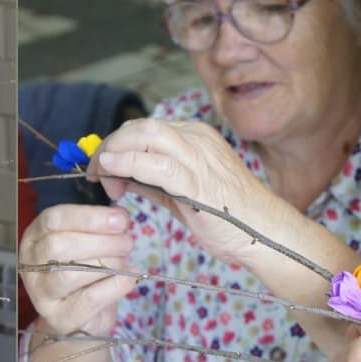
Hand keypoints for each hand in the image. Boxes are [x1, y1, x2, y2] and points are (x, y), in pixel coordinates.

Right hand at [19, 204, 135, 336]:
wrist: (82, 317)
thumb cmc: (84, 270)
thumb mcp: (86, 242)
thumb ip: (99, 227)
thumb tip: (120, 218)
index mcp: (34, 237)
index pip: (54, 219)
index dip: (89, 217)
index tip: (120, 220)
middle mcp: (30, 265)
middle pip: (58, 246)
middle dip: (100, 241)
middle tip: (127, 242)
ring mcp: (41, 295)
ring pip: (69, 275)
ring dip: (106, 263)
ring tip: (125, 260)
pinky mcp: (59, 319)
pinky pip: (88, 300)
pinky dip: (114, 286)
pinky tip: (129, 277)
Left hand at [88, 118, 285, 262]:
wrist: (266, 235)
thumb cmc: (228, 217)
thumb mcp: (182, 192)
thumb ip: (151, 180)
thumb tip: (118, 174)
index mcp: (195, 137)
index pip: (145, 128)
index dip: (117, 145)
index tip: (102, 170)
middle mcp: (197, 139)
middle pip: (141, 126)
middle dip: (110, 145)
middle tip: (94, 172)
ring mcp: (200, 156)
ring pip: (147, 135)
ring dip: (115, 151)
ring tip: (100, 175)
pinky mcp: (199, 181)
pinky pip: (158, 165)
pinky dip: (129, 163)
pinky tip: (111, 171)